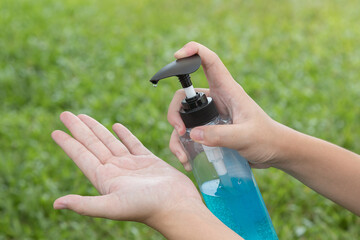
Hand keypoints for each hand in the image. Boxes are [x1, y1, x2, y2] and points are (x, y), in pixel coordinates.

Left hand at [52, 112, 201, 225]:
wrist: (176, 205)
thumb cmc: (147, 207)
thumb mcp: (112, 205)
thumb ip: (84, 204)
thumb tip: (56, 204)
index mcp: (105, 178)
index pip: (82, 156)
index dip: (68, 144)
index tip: (56, 131)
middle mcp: (115, 170)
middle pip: (93, 145)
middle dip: (79, 129)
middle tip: (66, 114)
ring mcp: (131, 165)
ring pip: (110, 141)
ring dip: (97, 129)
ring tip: (84, 117)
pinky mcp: (148, 160)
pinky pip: (132, 143)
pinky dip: (124, 134)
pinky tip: (116, 126)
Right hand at [168, 41, 282, 168]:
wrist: (275, 152)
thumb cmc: (266, 138)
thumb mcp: (245, 137)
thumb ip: (221, 135)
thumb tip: (193, 134)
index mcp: (227, 90)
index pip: (209, 61)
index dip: (193, 52)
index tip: (177, 56)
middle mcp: (216, 99)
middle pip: (184, 94)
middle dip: (175, 112)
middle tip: (180, 131)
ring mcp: (211, 114)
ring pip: (183, 116)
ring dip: (177, 135)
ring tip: (183, 156)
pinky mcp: (209, 128)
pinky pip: (189, 133)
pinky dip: (184, 146)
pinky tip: (188, 160)